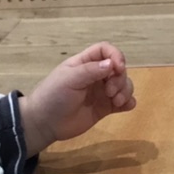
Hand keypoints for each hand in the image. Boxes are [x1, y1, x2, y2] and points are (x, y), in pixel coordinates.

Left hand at [19, 42, 134, 155]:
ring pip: (124, 85)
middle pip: (118, 69)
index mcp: (85, 63)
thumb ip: (91, 71)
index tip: (118, 68)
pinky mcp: (105, 108)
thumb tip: (112, 64)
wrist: (45, 123)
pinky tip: (125, 106)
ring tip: (116, 102)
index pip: (106, 50)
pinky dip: (128, 102)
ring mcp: (101, 92)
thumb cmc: (53, 96)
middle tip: (110, 92)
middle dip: (120, 79)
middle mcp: (96, 75)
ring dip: (126, 90)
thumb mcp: (69, 79)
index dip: (116, 56)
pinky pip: (123, 102)